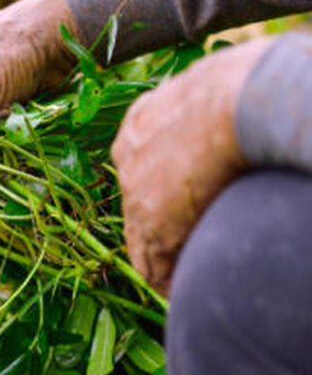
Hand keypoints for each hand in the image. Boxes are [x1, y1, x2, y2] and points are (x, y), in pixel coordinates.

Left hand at [111, 38, 272, 293]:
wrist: (238, 101)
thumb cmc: (246, 85)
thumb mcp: (216, 89)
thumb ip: (213, 109)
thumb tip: (241, 105)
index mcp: (142, 120)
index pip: (142, 165)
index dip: (163, 189)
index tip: (183, 205)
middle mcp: (128, 154)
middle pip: (137, 201)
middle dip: (159, 224)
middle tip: (181, 246)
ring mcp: (134, 191)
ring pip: (141, 238)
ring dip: (163, 257)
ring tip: (181, 277)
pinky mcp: (151, 224)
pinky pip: (151, 264)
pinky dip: (167, 279)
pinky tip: (181, 289)